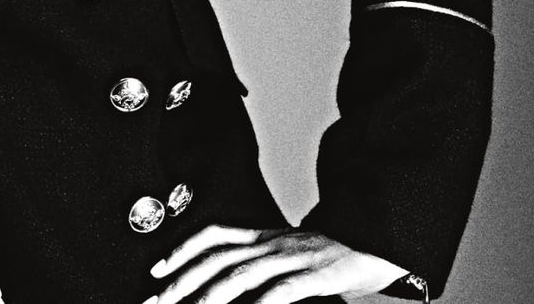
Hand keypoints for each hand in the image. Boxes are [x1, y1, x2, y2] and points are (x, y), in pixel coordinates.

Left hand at [144, 226, 406, 302]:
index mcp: (263, 235)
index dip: (182, 249)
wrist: (377, 240)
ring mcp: (292, 256)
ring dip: (210, 296)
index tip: (156, 270)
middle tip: (156, 300)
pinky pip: (283, 290)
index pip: (214, 235)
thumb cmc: (328, 255)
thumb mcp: (288, 254)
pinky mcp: (316, 274)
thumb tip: (224, 285)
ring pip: (242, 275)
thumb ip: (259, 265)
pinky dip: (262, 302)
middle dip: (183, 282)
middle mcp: (271, 242)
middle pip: (217, 259)